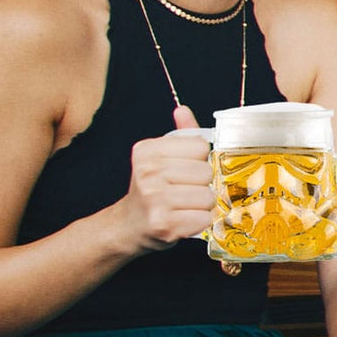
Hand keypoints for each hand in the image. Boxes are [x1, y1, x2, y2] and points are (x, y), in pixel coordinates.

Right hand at [119, 105, 213, 252]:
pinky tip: (184, 220)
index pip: (200, 146)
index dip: (199, 160)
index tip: (185, 170)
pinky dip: (199, 222)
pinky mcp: (164, 224)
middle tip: (185, 191)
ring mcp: (155, 199)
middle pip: (206, 173)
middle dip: (202, 185)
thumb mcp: (159, 158)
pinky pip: (204, 219)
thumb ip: (179, 136)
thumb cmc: (150, 190)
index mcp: (147, 151)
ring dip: (202, 206)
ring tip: (184, 207)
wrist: (129, 226)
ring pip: (208, 197)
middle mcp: (148, 172)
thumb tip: (182, 110)